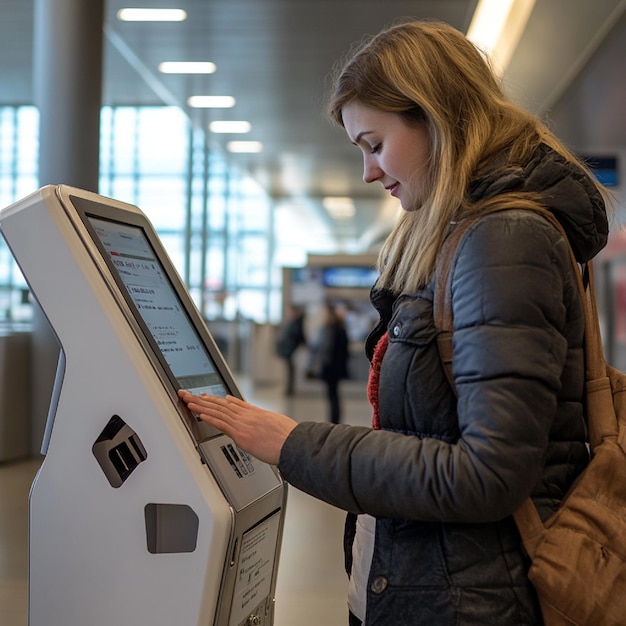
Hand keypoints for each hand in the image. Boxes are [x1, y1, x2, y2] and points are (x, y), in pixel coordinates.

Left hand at [178, 390, 296, 464]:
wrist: (294, 443)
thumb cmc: (289, 437)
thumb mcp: (276, 423)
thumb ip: (264, 419)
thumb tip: (260, 417)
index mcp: (254, 413)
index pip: (231, 404)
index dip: (216, 399)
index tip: (206, 396)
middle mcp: (247, 416)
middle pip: (220, 404)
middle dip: (203, 399)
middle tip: (189, 394)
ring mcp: (243, 424)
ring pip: (218, 411)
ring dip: (201, 406)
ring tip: (188, 401)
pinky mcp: (241, 434)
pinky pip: (222, 424)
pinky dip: (210, 417)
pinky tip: (200, 414)